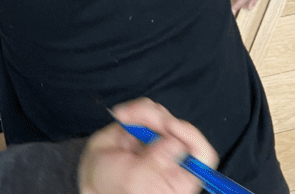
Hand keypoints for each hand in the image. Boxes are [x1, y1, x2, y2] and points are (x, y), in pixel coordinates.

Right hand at [78, 98, 217, 193]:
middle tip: (136, 119)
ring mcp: (161, 142)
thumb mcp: (134, 180)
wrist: (91, 173)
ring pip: (164, 115)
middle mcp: (174, 159)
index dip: (192, 137)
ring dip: (144, 113)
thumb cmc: (111, 186)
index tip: (171, 125)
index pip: (203, 156)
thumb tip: (175, 143)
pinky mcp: (148, 127)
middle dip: (157, 120)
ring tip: (124, 119)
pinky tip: (123, 116)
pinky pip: (150, 108)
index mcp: (178, 179)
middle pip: (180, 129)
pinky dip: (136, 108)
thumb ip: (155, 163)